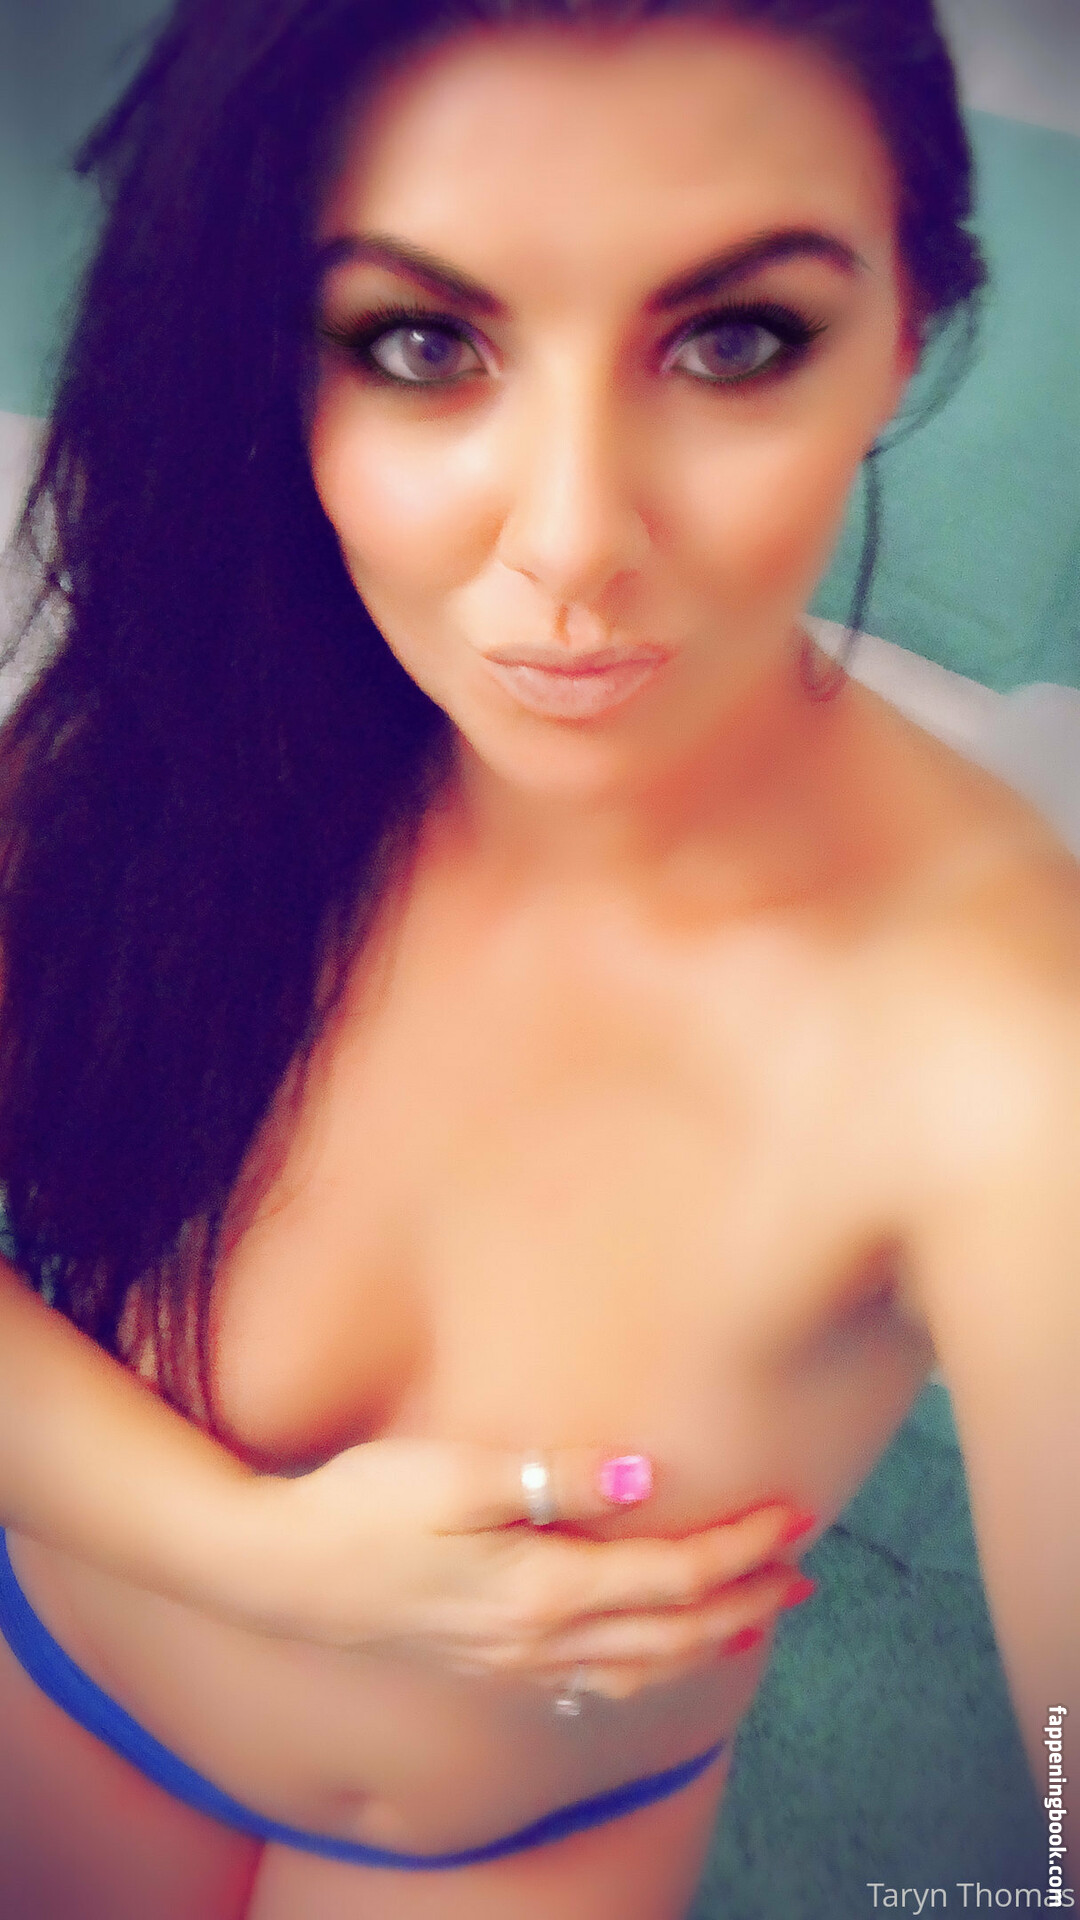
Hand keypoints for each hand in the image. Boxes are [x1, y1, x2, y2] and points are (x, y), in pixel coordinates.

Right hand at [230, 1438, 814, 1699]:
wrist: (279, 1572)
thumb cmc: (364, 1508)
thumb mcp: (458, 1476)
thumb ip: (553, 1480)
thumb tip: (642, 1477)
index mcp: (542, 1589)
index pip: (669, 1576)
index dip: (738, 1548)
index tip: (792, 1516)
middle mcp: (538, 1640)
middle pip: (670, 1633)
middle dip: (746, 1602)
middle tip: (804, 1574)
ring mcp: (511, 1662)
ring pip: (637, 1669)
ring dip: (706, 1643)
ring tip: (755, 1618)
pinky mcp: (487, 1663)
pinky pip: (593, 1681)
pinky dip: (646, 1670)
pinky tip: (651, 1656)